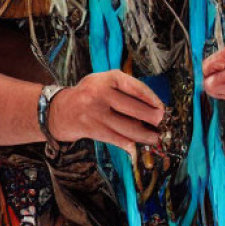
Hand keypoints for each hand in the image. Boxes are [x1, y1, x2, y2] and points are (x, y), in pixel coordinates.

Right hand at [48, 70, 164, 156]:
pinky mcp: (93, 129)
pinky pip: (118, 139)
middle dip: (154, 119)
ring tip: (155, 138)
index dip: (153, 100)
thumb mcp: (106, 82)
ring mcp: (96, 113)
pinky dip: (130, 144)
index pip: (137, 88)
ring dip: (146, 136)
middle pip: (136, 109)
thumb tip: (155, 107)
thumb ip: (127, 90)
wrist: (61, 110)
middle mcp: (101, 93)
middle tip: (162, 124)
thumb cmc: (91, 94)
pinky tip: (137, 147)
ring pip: (129, 128)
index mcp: (109, 78)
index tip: (163, 108)